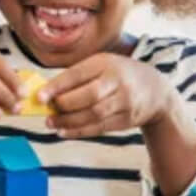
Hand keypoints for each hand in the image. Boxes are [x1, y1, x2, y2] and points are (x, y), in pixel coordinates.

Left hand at [38, 53, 171, 137]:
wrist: (156, 90)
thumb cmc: (120, 75)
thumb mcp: (103, 65)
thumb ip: (78, 76)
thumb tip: (45, 93)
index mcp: (107, 63)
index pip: (79, 74)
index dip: (57, 86)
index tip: (40, 97)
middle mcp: (118, 81)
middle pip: (88, 96)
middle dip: (64, 106)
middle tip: (48, 111)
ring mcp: (125, 101)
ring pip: (93, 114)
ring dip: (69, 121)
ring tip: (51, 123)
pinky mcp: (127, 119)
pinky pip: (100, 128)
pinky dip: (79, 132)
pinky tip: (65, 132)